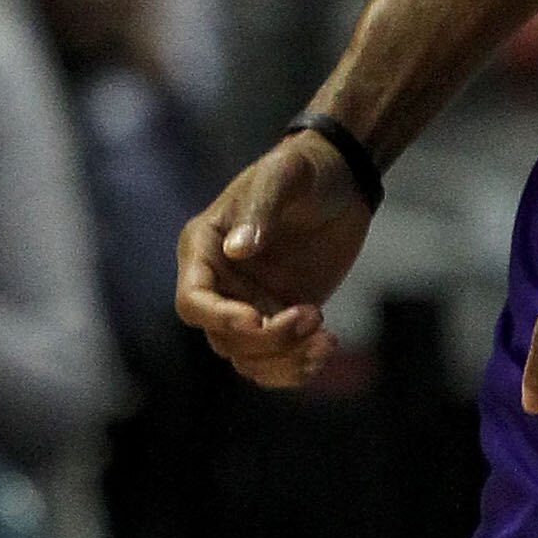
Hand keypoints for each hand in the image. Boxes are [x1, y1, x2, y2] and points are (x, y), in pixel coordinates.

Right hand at [175, 133, 370, 384]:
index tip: (259, 319)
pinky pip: (275, 363)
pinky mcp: (280, 316)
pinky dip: (297, 369)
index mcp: (204, 247)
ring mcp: (249, 303)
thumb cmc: (305, 169)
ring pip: (248, 360)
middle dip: (269, 340)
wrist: (344, 180)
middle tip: (315, 315)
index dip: (220, 318)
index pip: (193, 300)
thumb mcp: (284, 175)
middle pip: (224, 339)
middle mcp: (220, 282)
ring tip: (326, 339)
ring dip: (285, 361)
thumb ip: (260, 209)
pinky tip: (325, 348)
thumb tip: (236, 250)